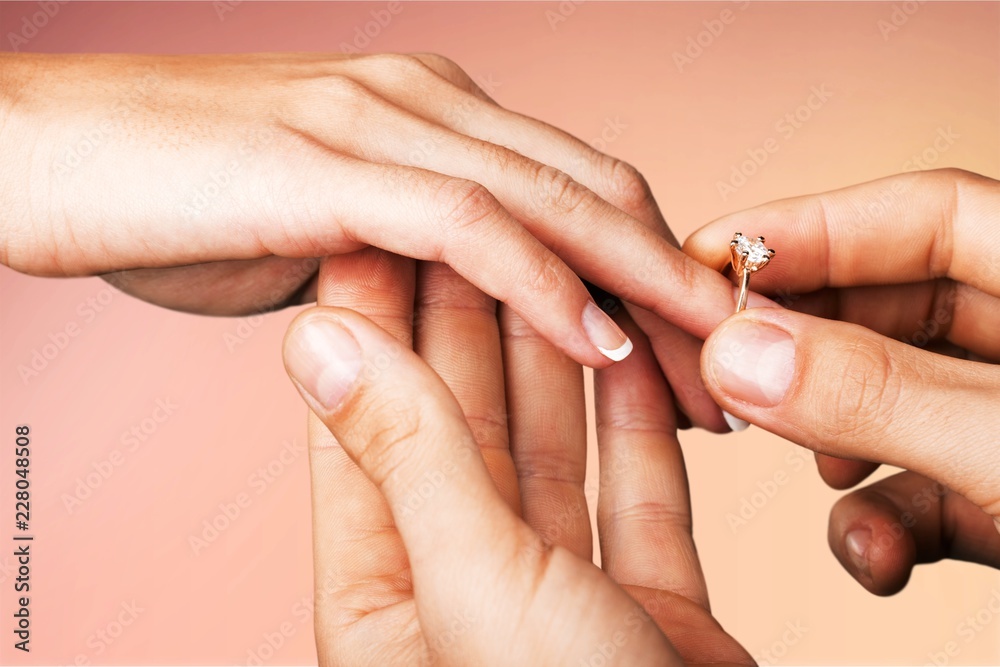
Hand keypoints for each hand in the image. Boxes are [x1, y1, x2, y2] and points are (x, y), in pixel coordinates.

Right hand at [0, 52, 739, 427]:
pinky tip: (601, 345)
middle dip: (677, 277)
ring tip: (711, 361)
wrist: (43, 153)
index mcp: (434, 112)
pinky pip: (471, 228)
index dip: (650, 262)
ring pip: (558, 201)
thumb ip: (396, 252)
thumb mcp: (317, 223)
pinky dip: (545, 287)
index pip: (578, 186)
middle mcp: (430, 103)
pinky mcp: (338, 166)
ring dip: (645, 285)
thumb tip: (439, 309)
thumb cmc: (174, 194)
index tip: (696, 341)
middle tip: (740, 358)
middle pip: (598, 188)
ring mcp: (387, 125)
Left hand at [281, 254, 751, 664]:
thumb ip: (409, 456)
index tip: (383, 222)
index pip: (366, 424)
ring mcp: (558, 593)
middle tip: (485, 209)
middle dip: (475, 310)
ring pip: (553, 441)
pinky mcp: (648, 602)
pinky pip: (638, 488)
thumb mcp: (477, 589)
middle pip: (462, 420)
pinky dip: (639, 416)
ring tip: (563, 254)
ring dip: (563, 350)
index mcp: (385, 595)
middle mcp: (465, 588)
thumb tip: (316, 334)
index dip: (373, 315)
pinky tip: (634, 340)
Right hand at [684, 168, 999, 594]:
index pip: (926, 215)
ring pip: (897, 406)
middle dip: (806, 349)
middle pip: (892, 309)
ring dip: (841, 450)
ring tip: (819, 477)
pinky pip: (929, 489)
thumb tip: (740, 355)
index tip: (708, 259)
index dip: (811, 229)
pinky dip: (887, 521)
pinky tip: (875, 552)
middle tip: (724, 371)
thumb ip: (882, 395)